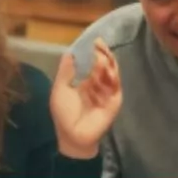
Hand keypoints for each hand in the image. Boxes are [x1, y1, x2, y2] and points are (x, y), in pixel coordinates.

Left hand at [49, 43, 122, 159]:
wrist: (73, 136)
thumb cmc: (64, 114)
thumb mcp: (61, 89)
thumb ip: (66, 71)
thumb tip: (69, 52)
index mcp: (85, 81)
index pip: (93, 62)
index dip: (94, 52)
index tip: (95, 41)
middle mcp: (98, 85)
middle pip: (105, 65)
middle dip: (103, 54)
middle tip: (100, 45)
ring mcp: (107, 92)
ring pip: (112, 73)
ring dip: (107, 64)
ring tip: (100, 58)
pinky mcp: (114, 101)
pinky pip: (116, 86)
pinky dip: (113, 77)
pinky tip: (107, 70)